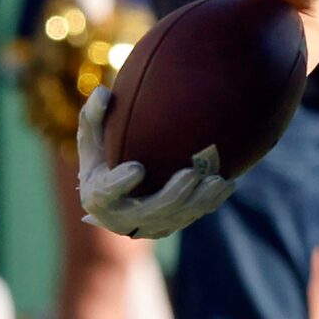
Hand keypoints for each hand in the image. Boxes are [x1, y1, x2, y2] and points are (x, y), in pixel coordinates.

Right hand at [76, 84, 234, 238]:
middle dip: (173, 195)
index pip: (106, 192)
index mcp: (98, 196)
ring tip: (219, 181)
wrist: (113, 193)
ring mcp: (148, 225)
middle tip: (192, 173)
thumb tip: (104, 92)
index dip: (121, 183)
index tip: (137, 168)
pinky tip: (227, 184)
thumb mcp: (91, 136)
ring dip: (199, 201)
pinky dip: (210, 203)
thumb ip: (93, 115)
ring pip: (176, 217)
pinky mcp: (168, 225)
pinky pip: (192, 217)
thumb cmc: (100, 157)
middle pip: (150, 211)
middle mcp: (122, 218)